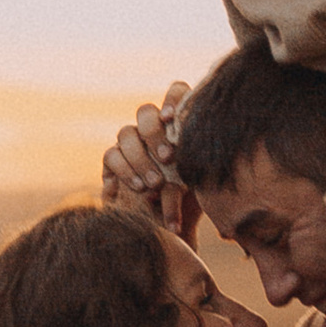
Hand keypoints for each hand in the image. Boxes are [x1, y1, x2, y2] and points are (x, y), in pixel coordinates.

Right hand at [103, 82, 197, 238]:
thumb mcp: (205, 183)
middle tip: (168, 158)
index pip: (174, 94)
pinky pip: (111, 156)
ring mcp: (129, 145)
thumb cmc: (191, 204)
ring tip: (156, 183)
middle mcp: (150, 131)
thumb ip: (206, 164)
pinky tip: (139, 187)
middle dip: (155, 133)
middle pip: (145, 112)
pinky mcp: (112, 163)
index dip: (172, 99)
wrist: (165, 232)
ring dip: (141, 157)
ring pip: (126, 133)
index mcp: (176, 127)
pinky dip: (125, 171)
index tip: (172, 118)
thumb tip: (214, 152)